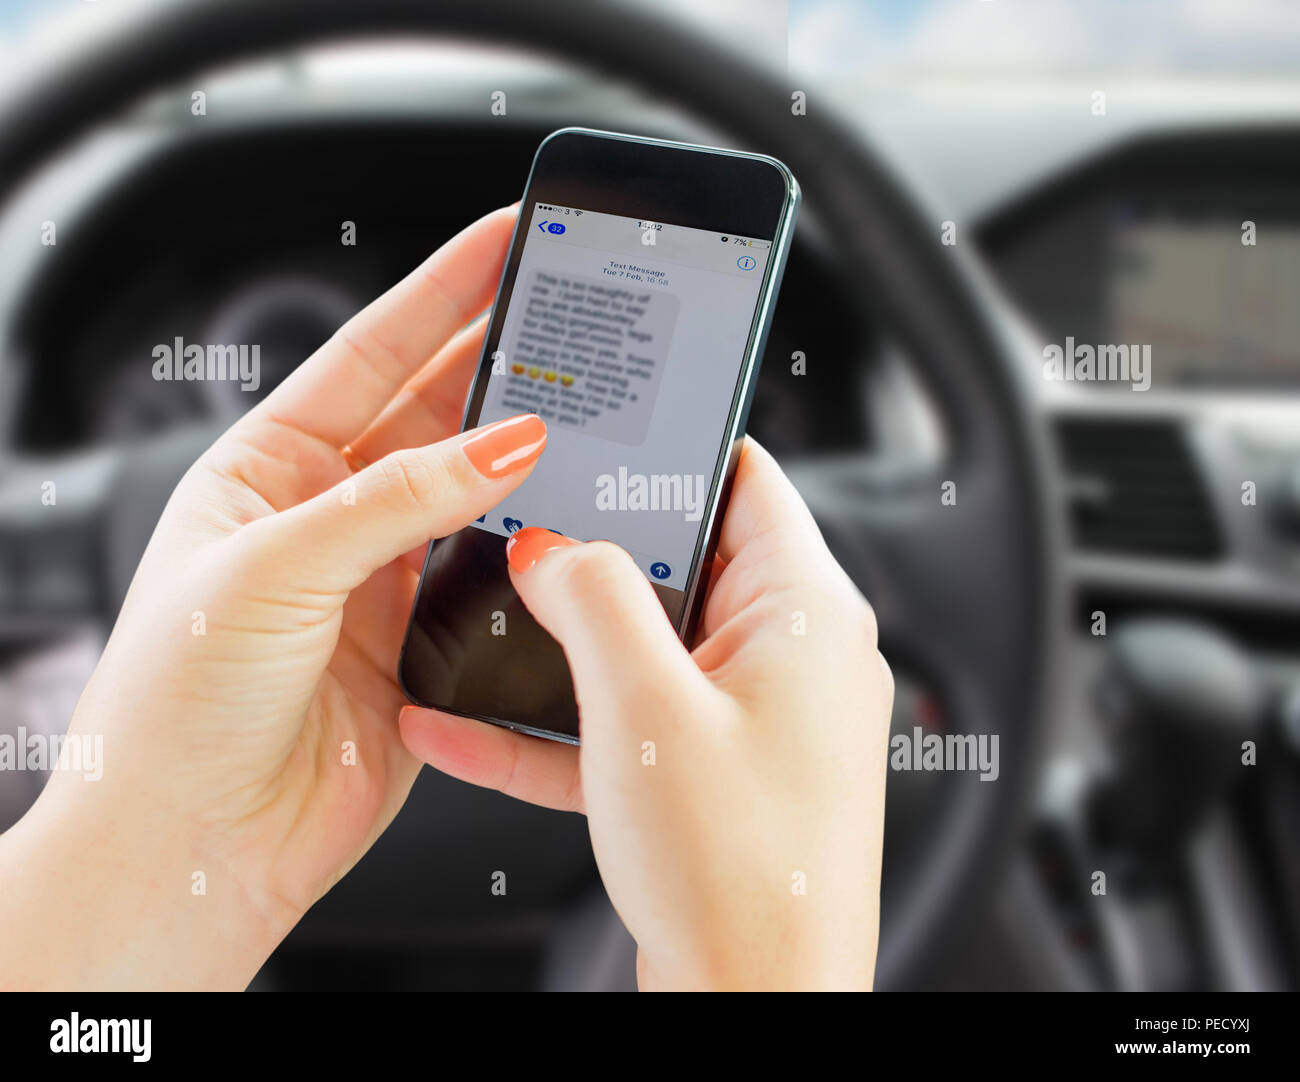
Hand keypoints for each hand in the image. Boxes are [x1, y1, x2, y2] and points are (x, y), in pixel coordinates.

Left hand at [0, 206, 542, 988]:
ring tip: (590, 406)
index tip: (505, 244)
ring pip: (473, 491)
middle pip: (433, 411)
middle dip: (501, 360)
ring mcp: (380, 577)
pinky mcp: (424, 640)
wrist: (194, 842)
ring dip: (525, 454)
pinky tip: (568, 517)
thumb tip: (502, 443)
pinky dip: (532, 544)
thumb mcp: (275, 568)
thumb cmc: (179, 704)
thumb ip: (397, 501)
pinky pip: (492, 572)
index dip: (441, 292)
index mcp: (269, 468)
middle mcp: (329, 514)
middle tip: (572, 318)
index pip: (370, 355)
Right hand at [401, 439, 892, 990]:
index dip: (672, 448)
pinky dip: (564, 724)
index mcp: (807, 611)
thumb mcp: (644, 705)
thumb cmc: (739, 872)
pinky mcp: (721, 772)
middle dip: (600, 550)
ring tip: (485, 625)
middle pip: (688, 558)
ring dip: (566, 645)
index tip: (602, 434)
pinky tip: (471, 731)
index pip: (746, 477)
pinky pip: (634, 725)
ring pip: (650, 646)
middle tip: (522, 530)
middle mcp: (795, 656)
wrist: (758, 1006)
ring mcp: (759, 718)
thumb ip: (594, 597)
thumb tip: (554, 546)